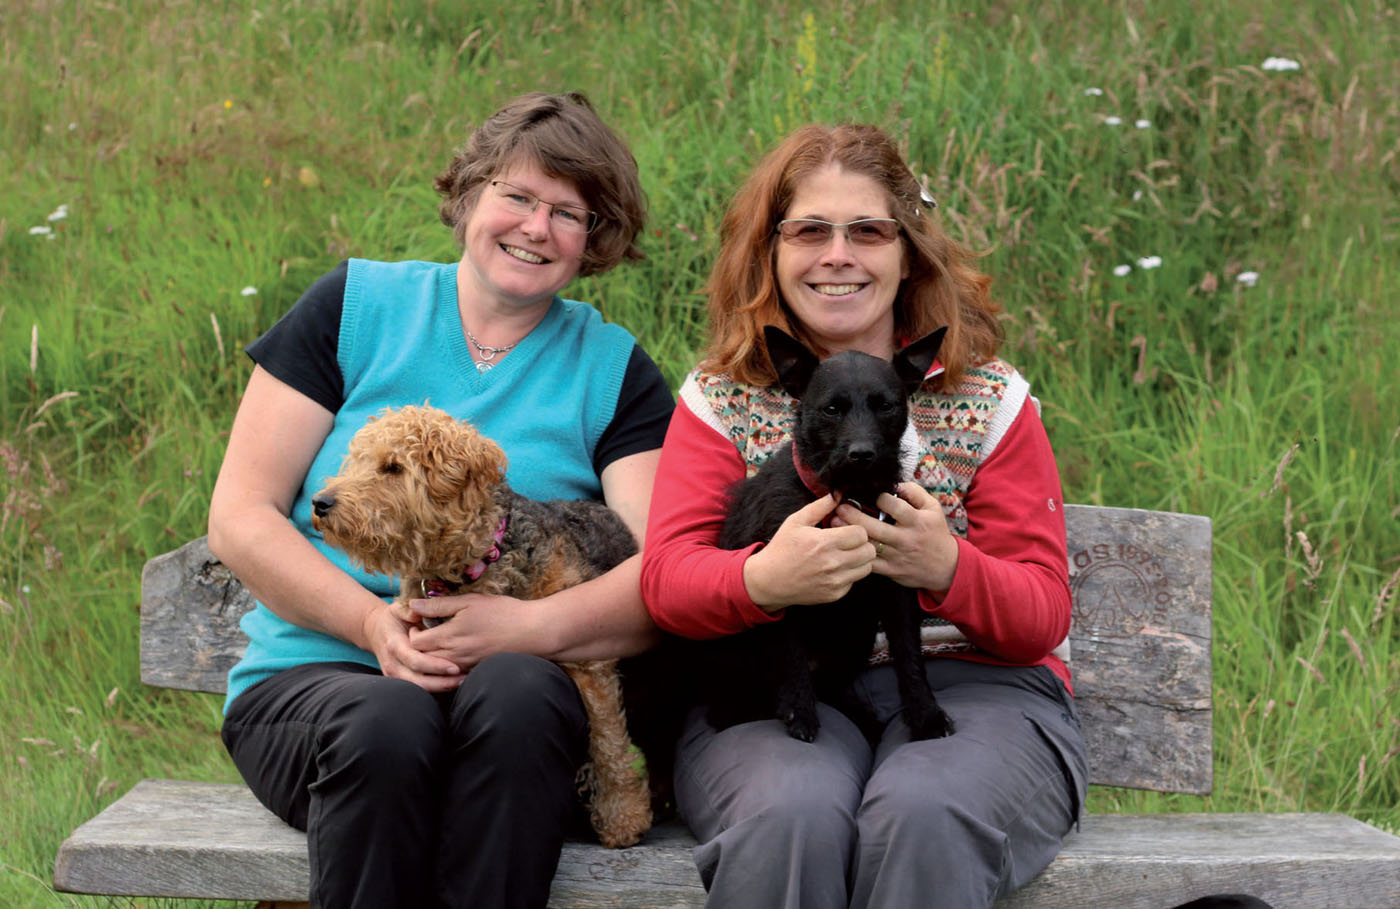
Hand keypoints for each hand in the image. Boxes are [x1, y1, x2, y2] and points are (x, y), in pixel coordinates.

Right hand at [360, 603, 461, 692]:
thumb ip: (408, 610)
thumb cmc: (393, 619)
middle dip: (442, 682)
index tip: (454, 667)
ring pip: (419, 689)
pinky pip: (418, 690)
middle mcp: (393, 665)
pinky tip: (452, 683)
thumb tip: (418, 612)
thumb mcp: (398, 609)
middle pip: (418, 681)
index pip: (415, 660)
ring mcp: (394, 676)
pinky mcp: (399, 682)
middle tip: (464, 678)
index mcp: (395, 646)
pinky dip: (436, 688)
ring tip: (462, 681)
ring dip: (441, 688)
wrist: (375, 632)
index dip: (435, 666)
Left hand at [406, 592, 548, 670]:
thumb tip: (412, 604)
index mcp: (449, 636)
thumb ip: (439, 605)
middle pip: (421, 658)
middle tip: (426, 631)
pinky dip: (447, 664)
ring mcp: (465, 666)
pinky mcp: (475, 671)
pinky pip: (452, 672)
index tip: (420, 621)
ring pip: (435, 667)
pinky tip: (456, 650)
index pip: (414, 642)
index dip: (412, 631)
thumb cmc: (503, 613)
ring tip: (439, 640)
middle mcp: (454, 655)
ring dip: (431, 656)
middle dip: (418, 646)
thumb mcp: (469, 602)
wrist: (533, 632)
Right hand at [742, 493, 875, 611]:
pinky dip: (849, 574)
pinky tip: (835, 569)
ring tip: (845, 555)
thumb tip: (837, 493)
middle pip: (869, 551)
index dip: (856, 529)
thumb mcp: (796, 522)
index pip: (861, 533)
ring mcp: (834, 581)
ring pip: (867, 568)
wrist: (768, 580)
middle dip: (862, 544)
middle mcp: (832, 563)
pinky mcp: (834, 595)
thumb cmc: (782, 548)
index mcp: (824, 542)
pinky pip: (855, 581)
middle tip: (850, 542)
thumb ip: (819, 507)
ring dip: (859, 560)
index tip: (847, 530)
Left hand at [834, 482, 958, 591]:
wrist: (945, 567)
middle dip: (853, 516)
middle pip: (875, 527)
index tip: (867, 493)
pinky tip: (844, 544)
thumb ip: (914, 492)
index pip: (895, 507)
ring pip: (869, 545)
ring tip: (834, 523)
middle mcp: (906, 539)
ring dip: (849, 534)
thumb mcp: (933, 508)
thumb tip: (895, 483)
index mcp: (917, 521)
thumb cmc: (935, 532)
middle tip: (839, 507)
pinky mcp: (891, 571)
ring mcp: (897, 556)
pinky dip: (854, 554)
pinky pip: (869, 563)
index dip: (879, 497)